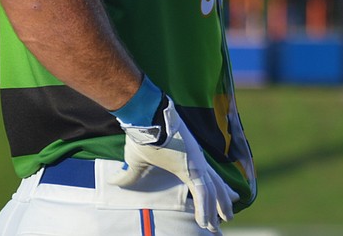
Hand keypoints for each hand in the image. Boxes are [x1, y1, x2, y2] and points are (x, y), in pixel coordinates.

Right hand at [110, 94, 236, 231]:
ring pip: (212, 192)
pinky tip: (206, 222)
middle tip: (228, 216)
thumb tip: (114, 181)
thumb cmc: (143, 135)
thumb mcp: (136, 161)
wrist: (147, 117)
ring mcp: (197, 164)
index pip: (206, 178)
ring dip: (216, 210)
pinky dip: (205, 209)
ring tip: (217, 226)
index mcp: (188, 160)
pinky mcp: (193, 168)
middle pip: (215, 185)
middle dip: (222, 202)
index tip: (224, 199)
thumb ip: (130, 175)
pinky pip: (203, 193)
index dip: (215, 191)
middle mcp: (197, 162)